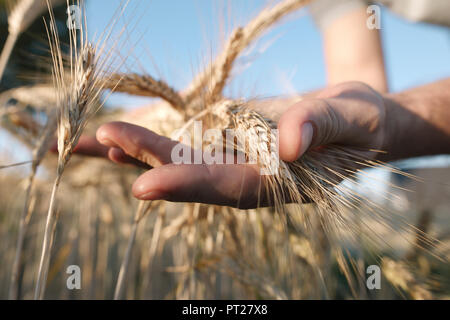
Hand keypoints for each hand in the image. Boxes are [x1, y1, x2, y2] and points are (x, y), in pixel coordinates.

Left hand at [72, 81, 388, 207]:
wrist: (358, 120)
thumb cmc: (362, 122)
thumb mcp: (353, 119)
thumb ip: (322, 128)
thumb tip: (288, 144)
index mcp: (278, 183)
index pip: (227, 188)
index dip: (187, 186)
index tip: (143, 185)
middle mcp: (249, 178)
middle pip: (193, 175)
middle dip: (149, 161)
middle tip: (103, 142)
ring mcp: (239, 161)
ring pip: (184, 161)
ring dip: (142, 154)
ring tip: (99, 141)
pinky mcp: (233, 142)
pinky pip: (190, 144)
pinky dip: (158, 142)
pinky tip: (126, 140)